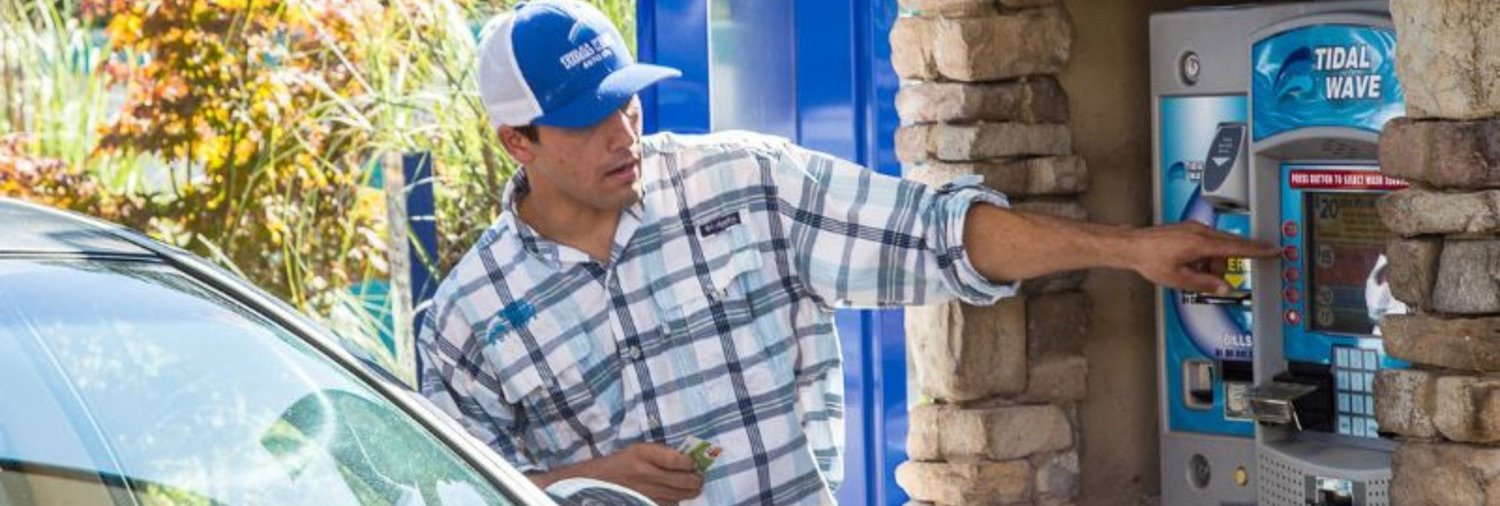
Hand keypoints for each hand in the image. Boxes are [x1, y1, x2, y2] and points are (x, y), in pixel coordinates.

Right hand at [532, 443, 703, 503]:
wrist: (596, 483)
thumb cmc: (620, 463)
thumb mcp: (638, 449)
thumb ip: (662, 453)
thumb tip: (689, 459)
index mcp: (644, 455)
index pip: (679, 461)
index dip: (691, 462)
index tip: (693, 462)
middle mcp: (647, 475)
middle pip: (686, 481)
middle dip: (697, 478)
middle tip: (698, 476)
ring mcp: (649, 494)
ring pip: (683, 495)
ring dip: (691, 490)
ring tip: (690, 485)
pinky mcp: (647, 504)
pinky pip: (672, 505)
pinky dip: (677, 500)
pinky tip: (673, 495)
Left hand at [1120, 222, 1279, 293]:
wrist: (1132, 246)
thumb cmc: (1150, 260)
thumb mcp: (1178, 279)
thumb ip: (1204, 284)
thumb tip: (1224, 288)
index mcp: (1201, 243)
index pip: (1237, 247)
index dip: (1258, 250)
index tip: (1274, 250)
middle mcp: (1200, 231)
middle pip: (1230, 246)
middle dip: (1230, 262)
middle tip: (1229, 275)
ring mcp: (1194, 228)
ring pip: (1218, 246)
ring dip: (1214, 261)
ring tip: (1196, 274)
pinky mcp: (1189, 229)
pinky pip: (1207, 242)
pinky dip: (1206, 255)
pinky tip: (1192, 264)